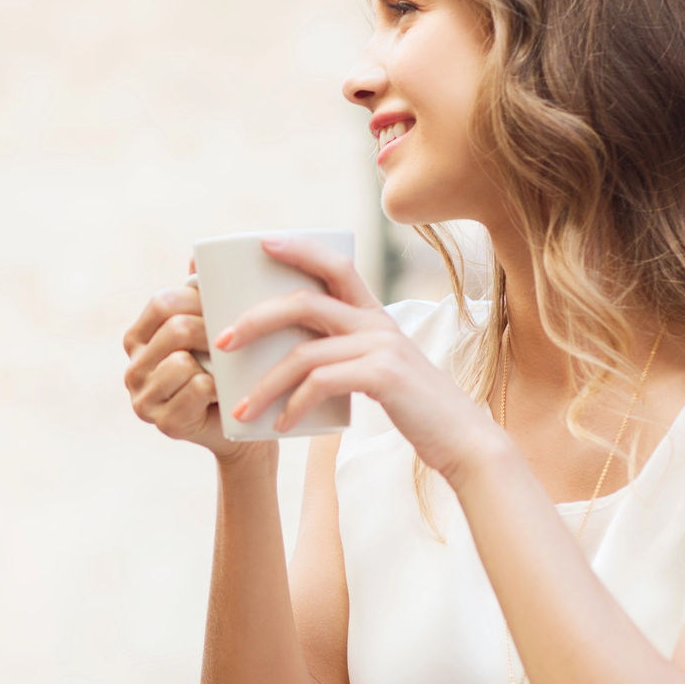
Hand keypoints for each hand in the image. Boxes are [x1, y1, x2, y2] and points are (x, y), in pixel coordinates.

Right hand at [123, 270, 246, 459]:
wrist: (242, 427)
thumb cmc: (227, 371)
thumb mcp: (212, 330)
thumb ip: (201, 296)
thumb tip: (198, 258)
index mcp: (138, 338)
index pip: (162, 303)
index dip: (199, 300)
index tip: (226, 307)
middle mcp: (132, 368)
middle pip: (174, 329)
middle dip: (211, 331)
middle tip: (236, 339)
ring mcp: (143, 398)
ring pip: (181, 361)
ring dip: (214, 364)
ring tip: (228, 371)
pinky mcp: (163, 423)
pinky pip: (195, 388)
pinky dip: (218, 388)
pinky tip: (225, 394)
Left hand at [214, 236, 495, 474]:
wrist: (463, 441)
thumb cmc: (414, 408)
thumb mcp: (380, 369)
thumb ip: (346, 354)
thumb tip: (294, 358)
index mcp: (375, 314)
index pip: (335, 264)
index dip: (298, 248)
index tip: (261, 243)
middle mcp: (377, 322)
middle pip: (304, 301)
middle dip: (256, 318)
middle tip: (222, 342)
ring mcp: (381, 347)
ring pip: (305, 351)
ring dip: (265, 382)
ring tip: (241, 407)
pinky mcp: (383, 377)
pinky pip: (321, 383)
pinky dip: (294, 405)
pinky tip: (280, 424)